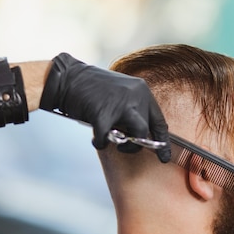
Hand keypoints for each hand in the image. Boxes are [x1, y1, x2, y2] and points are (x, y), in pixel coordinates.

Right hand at [40, 53, 169, 161]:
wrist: (69, 77)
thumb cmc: (94, 89)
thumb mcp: (121, 93)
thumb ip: (133, 109)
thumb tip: (141, 135)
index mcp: (142, 90)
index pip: (160, 120)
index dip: (163, 141)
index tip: (164, 156)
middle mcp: (136, 95)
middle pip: (147, 130)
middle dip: (138, 144)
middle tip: (125, 147)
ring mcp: (120, 103)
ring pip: (137, 135)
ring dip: (127, 146)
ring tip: (116, 143)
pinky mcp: (103, 113)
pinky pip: (107, 139)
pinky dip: (100, 143)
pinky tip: (96, 139)